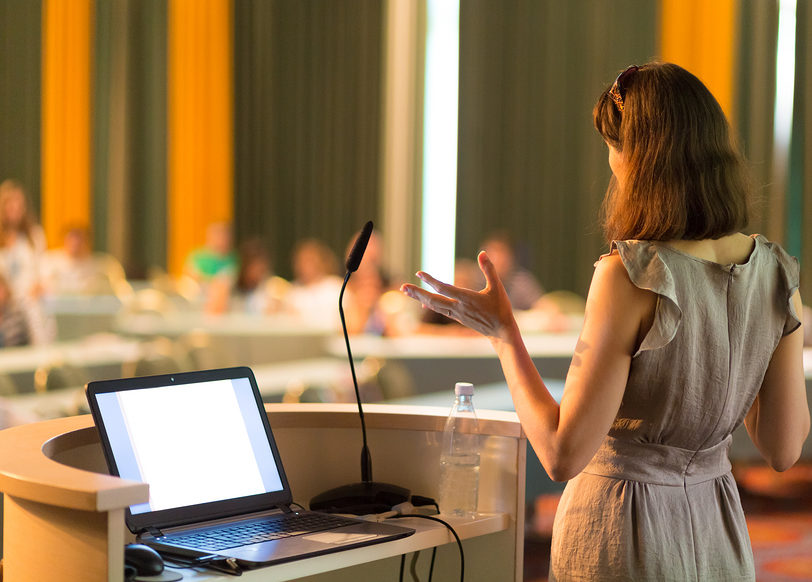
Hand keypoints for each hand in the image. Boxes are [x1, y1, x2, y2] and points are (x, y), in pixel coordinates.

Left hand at [400, 251, 516, 340]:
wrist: (501, 332)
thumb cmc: (500, 308)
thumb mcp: (497, 287)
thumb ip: (489, 269)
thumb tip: (482, 252)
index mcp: (467, 299)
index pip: (444, 288)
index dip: (431, 281)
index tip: (419, 273)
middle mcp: (458, 308)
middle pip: (433, 300)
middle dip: (417, 293)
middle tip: (402, 287)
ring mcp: (456, 314)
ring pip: (434, 305)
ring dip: (419, 298)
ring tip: (406, 291)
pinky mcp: (457, 318)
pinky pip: (440, 310)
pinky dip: (430, 304)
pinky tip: (423, 302)